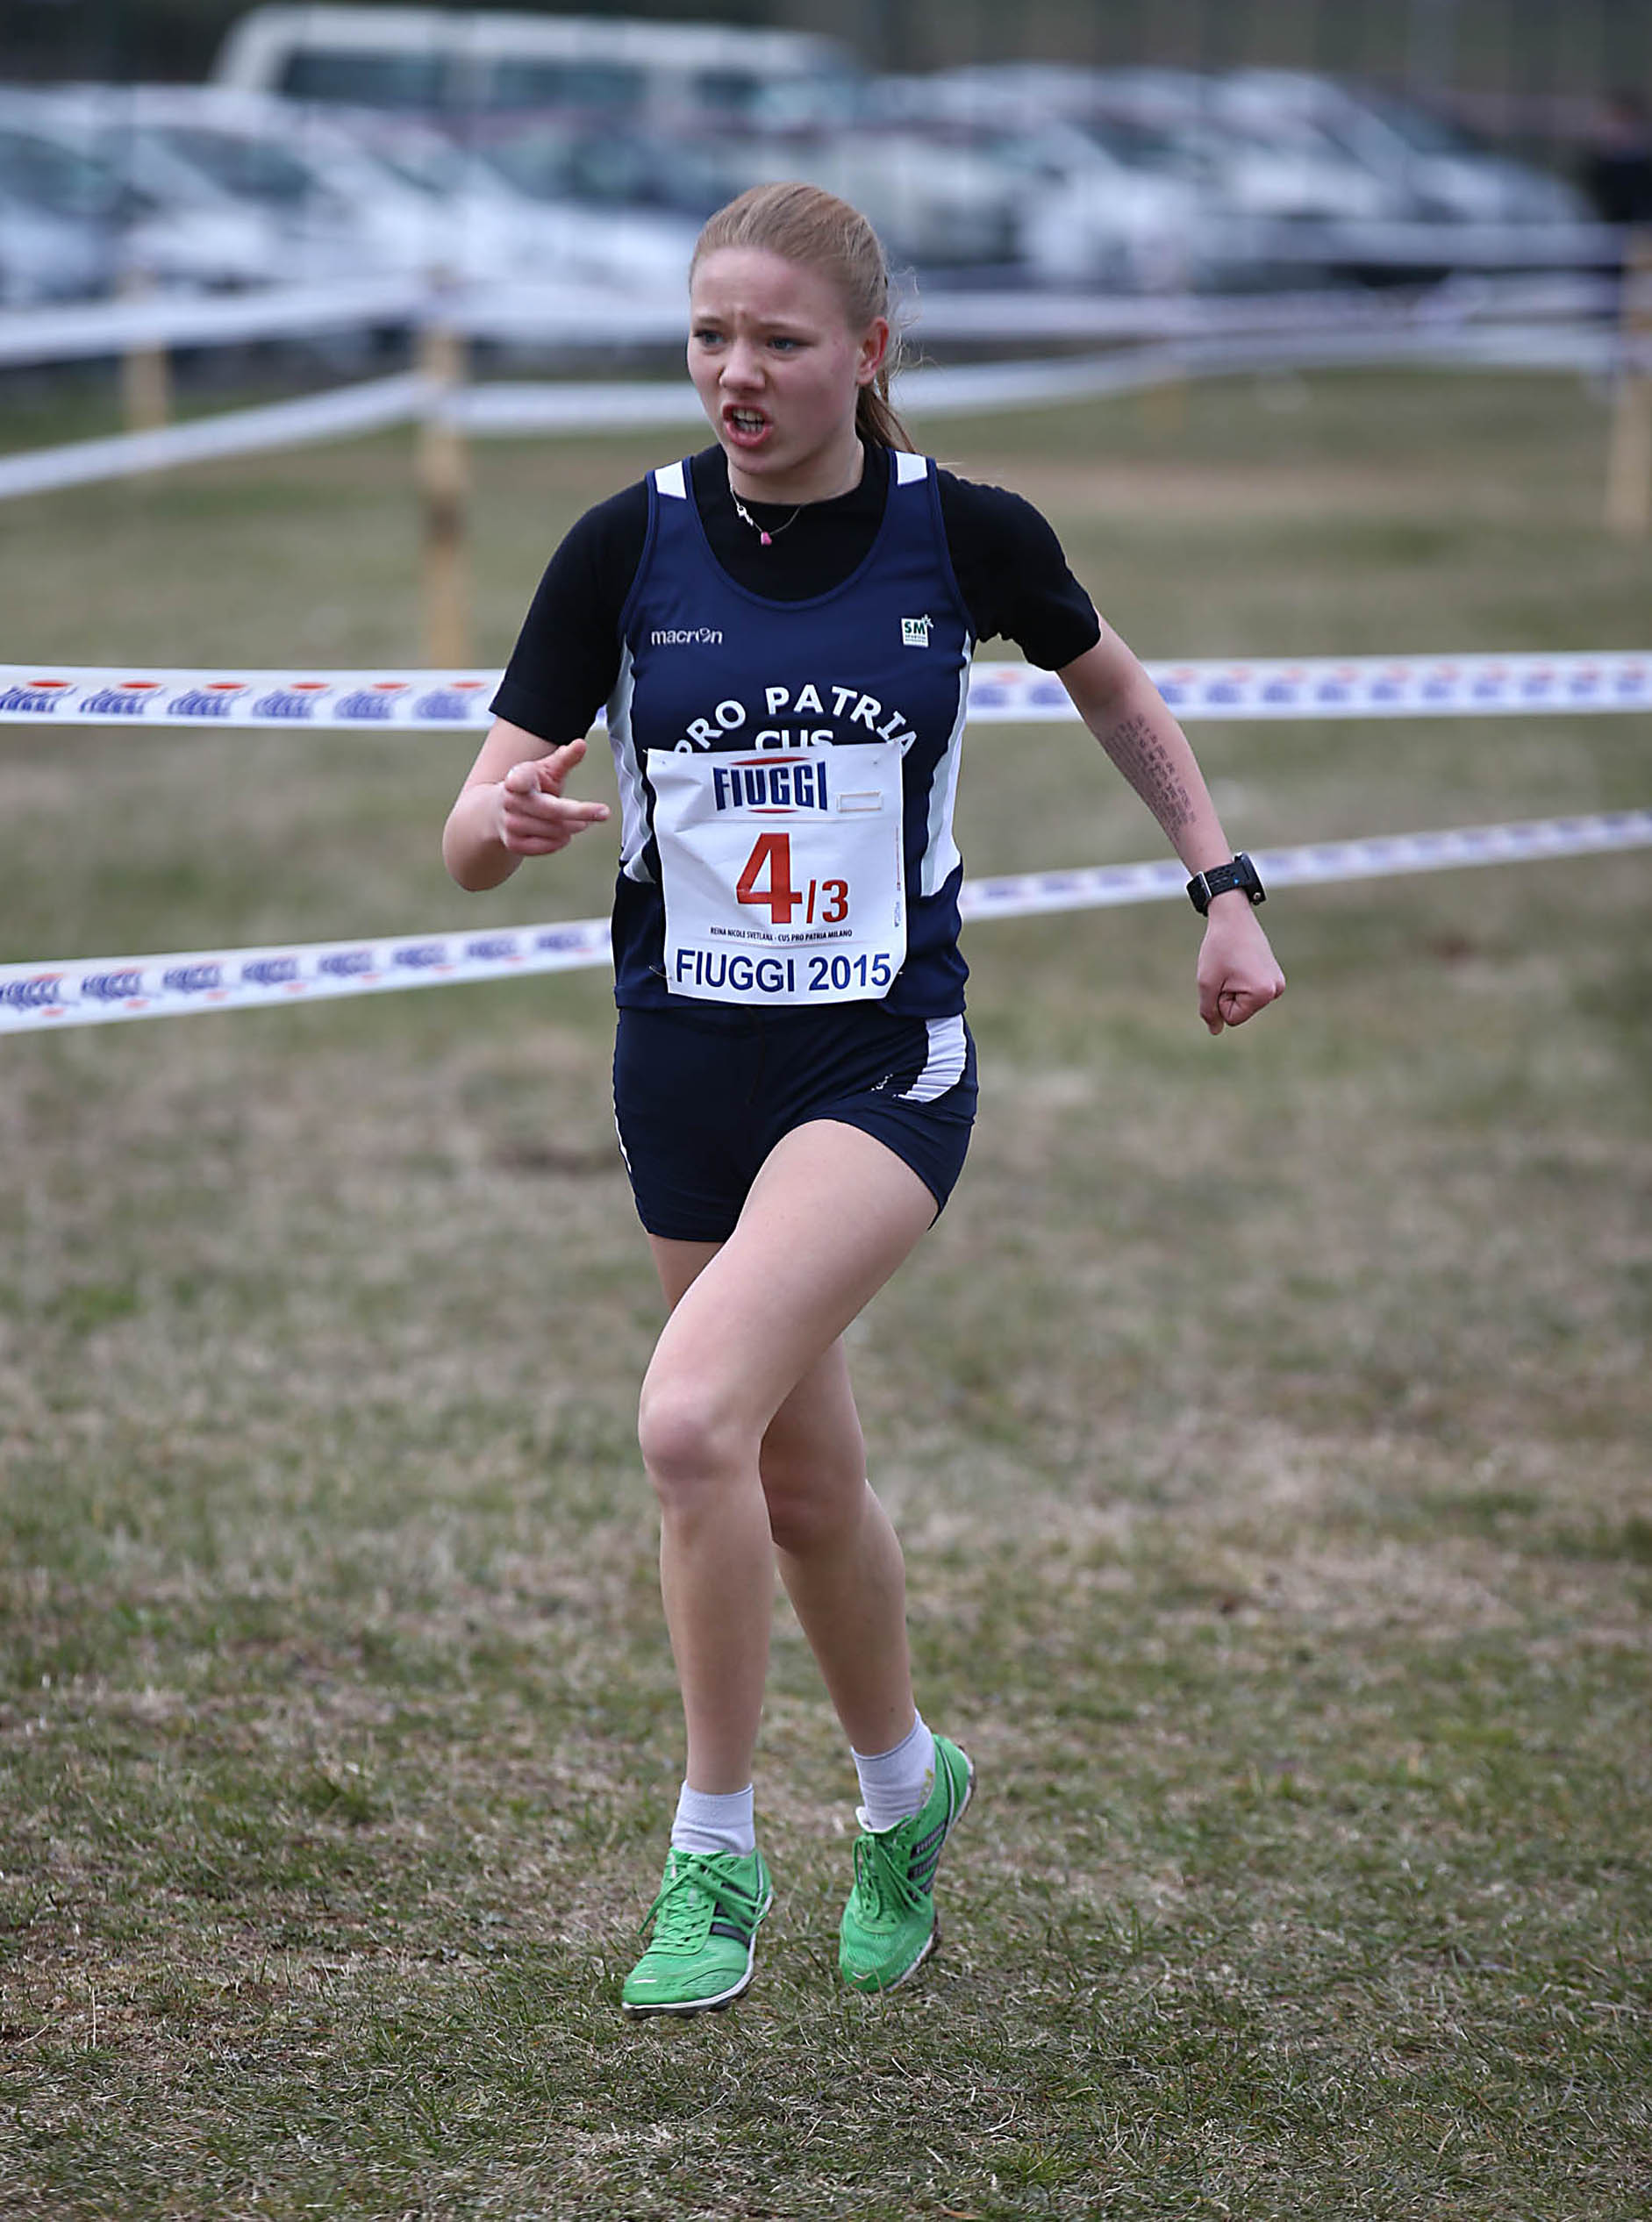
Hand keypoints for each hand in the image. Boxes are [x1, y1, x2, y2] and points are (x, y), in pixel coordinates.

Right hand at [496, 737, 609, 856]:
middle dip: (582, 813)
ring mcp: (510, 823)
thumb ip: (565, 759)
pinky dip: (561, 841)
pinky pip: (548, 846)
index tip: (514, 783)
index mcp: (518, 777)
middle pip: (553, 811)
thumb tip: (581, 744)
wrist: (498, 811)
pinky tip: (563, 834)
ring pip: (555, 831)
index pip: (518, 779)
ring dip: (574, 827)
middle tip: (602, 813)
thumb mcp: (546, 770)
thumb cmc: (529, 787)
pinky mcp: (513, 844)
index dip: (517, 781)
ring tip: (579, 822)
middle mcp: (511, 801)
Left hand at [1196, 897, 1285, 1034]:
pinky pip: (1250, 991)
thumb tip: (1215, 1031)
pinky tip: (1241, 962)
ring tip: (1234, 964)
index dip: (1219, 1000)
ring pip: (1244, 1001)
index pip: (1232, 1018)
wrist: (1233, 916)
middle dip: (1227, 994)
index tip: (1224, 975)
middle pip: (1240, 1011)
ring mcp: (1278, 983)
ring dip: (1233, 987)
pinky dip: (1240, 981)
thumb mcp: (1207, 983)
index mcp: (1263, 993)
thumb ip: (1209, 1011)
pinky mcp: (1274, 975)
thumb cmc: (1218, 948)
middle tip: (1228, 968)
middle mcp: (1276, 990)